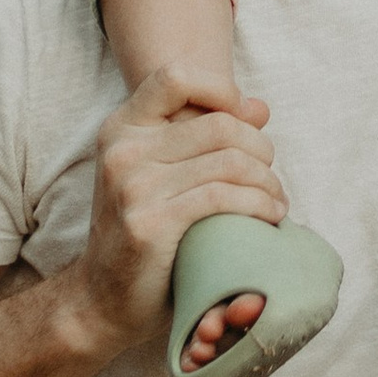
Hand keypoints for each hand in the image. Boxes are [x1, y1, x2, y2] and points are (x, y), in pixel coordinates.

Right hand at [72, 65, 284, 362]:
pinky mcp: (150, 222)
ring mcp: (133, 186)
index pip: (175, 76)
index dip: (221, 90)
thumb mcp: (164, 175)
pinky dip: (259, 204)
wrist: (101, 300)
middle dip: (261, 149)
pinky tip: (271, 217)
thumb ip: (206, 136)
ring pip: (230, 161)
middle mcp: (123, 150)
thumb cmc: (143, 233)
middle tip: (271, 178)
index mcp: (122, 128)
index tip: (242, 123)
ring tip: (276, 202)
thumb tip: (260, 107)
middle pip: (220, 124)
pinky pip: (223, 196)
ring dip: (268, 182)